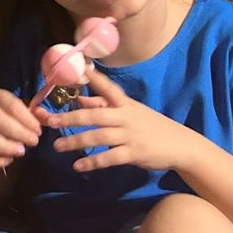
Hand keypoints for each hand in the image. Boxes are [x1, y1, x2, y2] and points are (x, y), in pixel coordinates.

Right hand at [0, 88, 42, 168]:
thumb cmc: (8, 120)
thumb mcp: (22, 114)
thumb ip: (37, 116)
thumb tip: (48, 118)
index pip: (9, 102)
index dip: (26, 117)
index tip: (38, 130)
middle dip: (18, 131)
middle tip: (34, 141)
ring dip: (4, 145)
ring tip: (21, 151)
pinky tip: (10, 160)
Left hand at [46, 69, 196, 172]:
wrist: (182, 145)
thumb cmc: (151, 126)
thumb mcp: (131, 111)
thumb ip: (105, 105)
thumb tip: (80, 99)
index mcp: (125, 104)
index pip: (108, 88)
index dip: (95, 78)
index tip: (80, 67)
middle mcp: (126, 117)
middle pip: (95, 115)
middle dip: (71, 117)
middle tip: (50, 121)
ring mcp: (130, 135)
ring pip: (98, 136)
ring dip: (76, 141)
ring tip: (57, 146)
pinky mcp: (134, 153)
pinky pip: (110, 157)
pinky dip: (93, 162)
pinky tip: (78, 166)